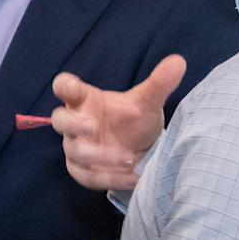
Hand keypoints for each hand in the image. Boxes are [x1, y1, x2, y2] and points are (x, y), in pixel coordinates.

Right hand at [50, 53, 185, 193]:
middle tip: (93, 127)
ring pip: (75, 151)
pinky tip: (133, 176)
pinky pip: (88, 176)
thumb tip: (179, 61)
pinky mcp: (83, 170)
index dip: (65, 86)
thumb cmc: (135, 120)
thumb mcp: (147, 102)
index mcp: (85, 100)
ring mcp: (76, 146)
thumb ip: (159, 83)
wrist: (141, 148)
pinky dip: (110, 178)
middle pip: (60, 120)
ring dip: (100, 156)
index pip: (64, 87)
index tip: (73, 88)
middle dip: (74, 124)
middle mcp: (75, 122)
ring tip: (129, 157)